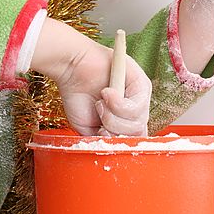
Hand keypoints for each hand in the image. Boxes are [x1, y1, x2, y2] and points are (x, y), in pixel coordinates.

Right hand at [31, 19, 150, 135]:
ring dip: (113, 117)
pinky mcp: (142, 84)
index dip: (118, 140)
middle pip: (136, 134)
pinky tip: (106, 93)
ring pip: (136, 123)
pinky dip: (117, 105)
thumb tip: (117, 144)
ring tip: (100, 102)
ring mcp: (141, 97)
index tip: (102, 132)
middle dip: (113, 128)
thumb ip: (105, 139)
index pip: (134, 138)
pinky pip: (135, 109)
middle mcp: (136, 109)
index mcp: (126, 119)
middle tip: (99, 113)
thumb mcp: (90, 128)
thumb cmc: (78, 95)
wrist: (71, 69)